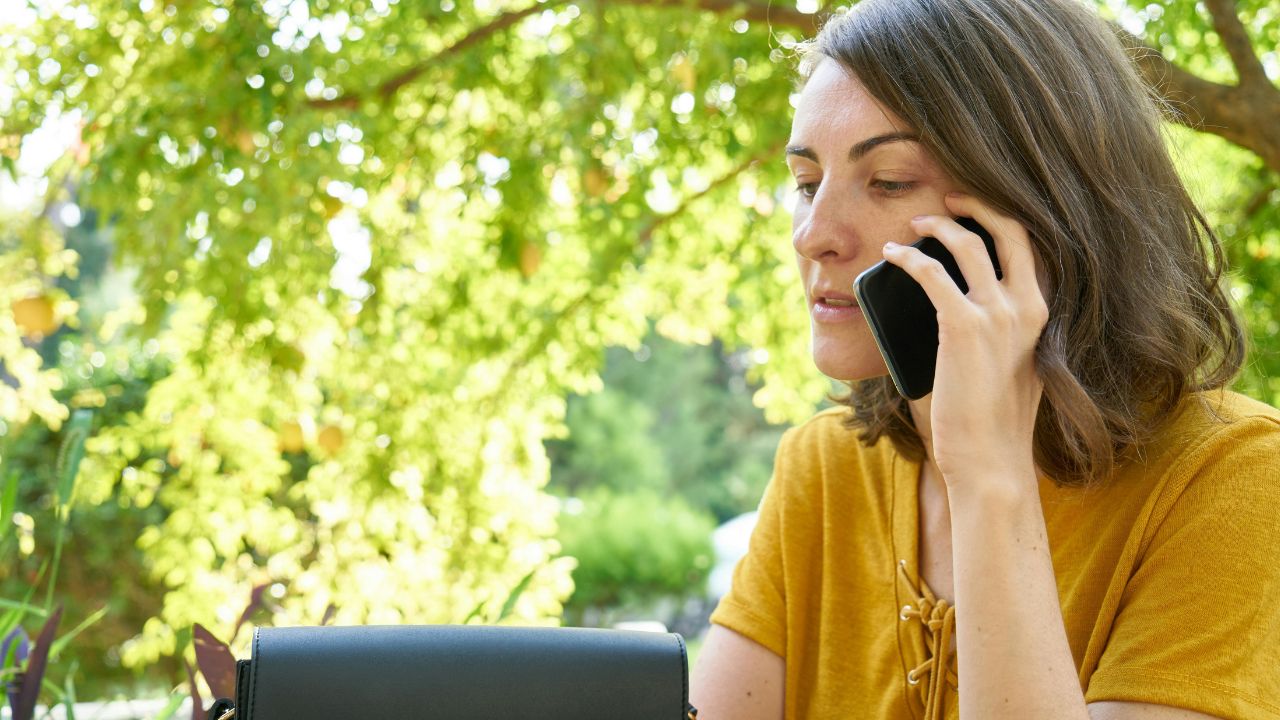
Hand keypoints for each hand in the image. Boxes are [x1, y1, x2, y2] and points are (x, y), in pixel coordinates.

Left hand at [880, 192, 1047, 493]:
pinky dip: (909, 258)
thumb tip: (954, 307)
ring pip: (968, 244)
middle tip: (951, 197)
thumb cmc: (991, 422)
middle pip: (1010, 231)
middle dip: (979, 205)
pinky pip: (931, 274)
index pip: (1032, 249)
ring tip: (914, 224)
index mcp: (1042, 316)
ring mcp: (999, 315)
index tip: (978, 209)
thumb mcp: (1008, 366)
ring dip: (938, 225)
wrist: (991, 460)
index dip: (1004, 220)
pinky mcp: (964, 326)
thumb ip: (995, 333)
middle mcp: (1027, 307)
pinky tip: (892, 255)